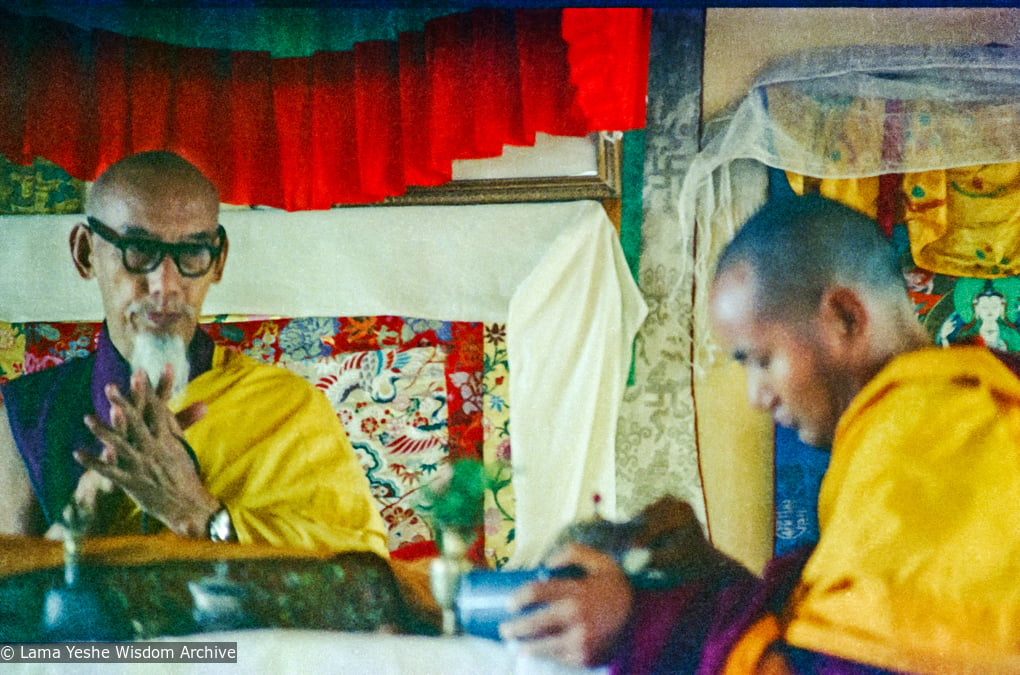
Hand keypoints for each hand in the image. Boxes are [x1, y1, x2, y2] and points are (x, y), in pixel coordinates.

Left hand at [74, 365, 218, 537]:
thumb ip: (182, 424)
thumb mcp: (183, 446)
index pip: (157, 410)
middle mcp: (154, 449)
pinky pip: (109, 471)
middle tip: (110, 386)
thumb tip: (202, 403)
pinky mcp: (131, 482)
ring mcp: (141, 465)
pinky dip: (93, 463)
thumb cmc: (185, 474)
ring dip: (102, 431)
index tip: (139, 373)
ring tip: (87, 417)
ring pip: (119, 444)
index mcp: (168, 439)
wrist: (188, 504)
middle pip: (137, 422)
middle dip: (123, 402)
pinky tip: (77, 453)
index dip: (147, 391)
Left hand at [498, 543, 632, 666]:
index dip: (518, 598)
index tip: (509, 603)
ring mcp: (581, 641)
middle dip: (515, 628)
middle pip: (536, 623)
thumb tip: (546, 563)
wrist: (641, 617)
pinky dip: (547, 656)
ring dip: (526, 648)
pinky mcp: (585, 657)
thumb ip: (574, 553)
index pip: (537, 593)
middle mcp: (577, 618)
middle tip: (504, 630)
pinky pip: (559, 658)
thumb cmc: (614, 587)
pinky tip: (538, 654)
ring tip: (515, 648)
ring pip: (544, 647)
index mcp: (577, 592)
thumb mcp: (600, 562)